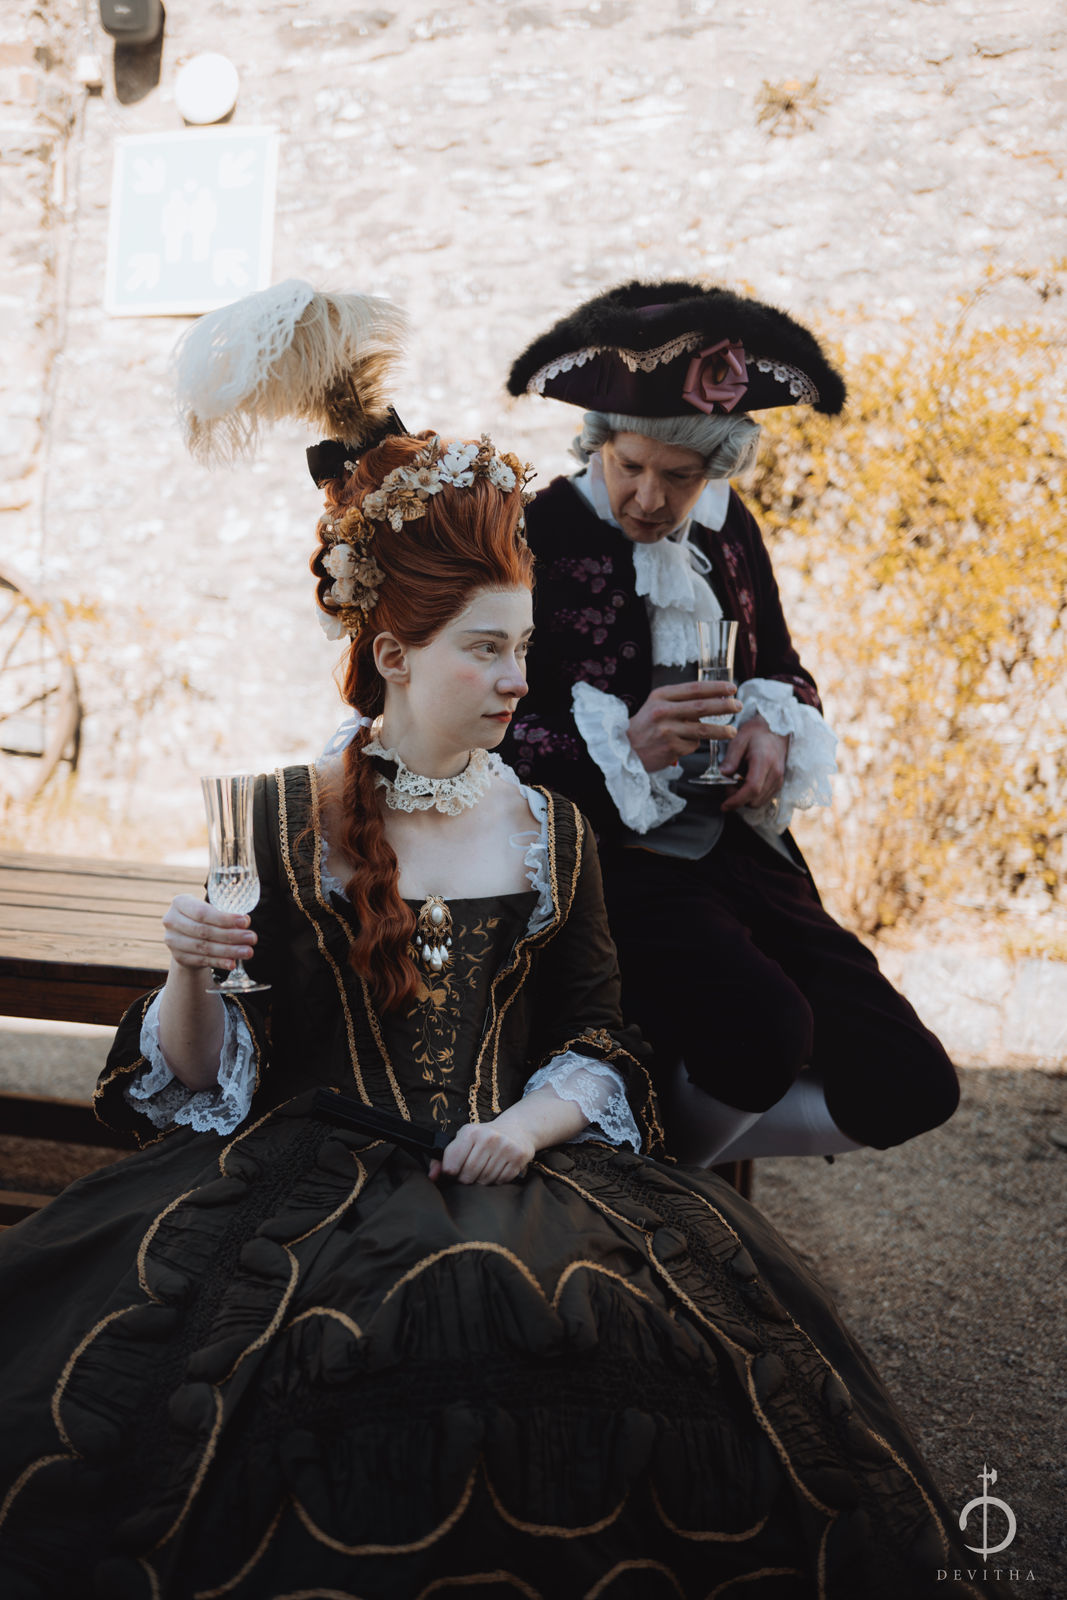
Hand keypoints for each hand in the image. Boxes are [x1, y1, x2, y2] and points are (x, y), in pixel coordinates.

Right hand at [163, 894, 256, 972]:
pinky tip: (233, 963)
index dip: (225, 919)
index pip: (202, 912)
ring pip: (204, 948)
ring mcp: (173, 941)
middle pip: (204, 931)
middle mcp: (171, 921)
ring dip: (229, 951)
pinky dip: (219, 962)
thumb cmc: (204, 918)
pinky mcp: (179, 957)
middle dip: (231, 936)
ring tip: (248, 951)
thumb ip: (226, 914)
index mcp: (179, 903)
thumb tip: (245, 921)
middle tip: (252, 938)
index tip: (245, 922)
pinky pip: (202, 960)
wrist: (186, 937)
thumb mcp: (211, 910)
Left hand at [429, 1117, 535, 1185]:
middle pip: (468, 1176)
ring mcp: (505, 1147)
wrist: (517, 1129)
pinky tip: (497, 1169)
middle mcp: (488, 1138)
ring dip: (481, 1181)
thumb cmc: (483, 1137)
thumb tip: (432, 1177)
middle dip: (466, 1180)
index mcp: (470, 1132)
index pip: (451, 1166)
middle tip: (469, 1174)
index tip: (454, 1172)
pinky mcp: (518, 1157)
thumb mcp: (463, 1140)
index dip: (450, 1174)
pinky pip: (500, 1181)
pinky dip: (496, 1181)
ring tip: (484, 1170)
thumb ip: (443, 1158)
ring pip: (484, 1181)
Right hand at [627, 681, 741, 773]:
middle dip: (724, 706)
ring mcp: (667, 731)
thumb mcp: (657, 704)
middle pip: (701, 707)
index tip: (731, 688)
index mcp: (661, 696)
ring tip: (732, 731)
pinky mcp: (671, 748)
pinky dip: (694, 744)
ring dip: (721, 730)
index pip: (694, 689)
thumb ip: (680, 700)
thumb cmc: (646, 725)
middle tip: (738, 706)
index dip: (716, 688)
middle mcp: (663, 712)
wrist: (625, 748)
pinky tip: (685, 744)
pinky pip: (692, 745)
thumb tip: (713, 699)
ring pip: (702, 730)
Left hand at [720, 715, 789, 811]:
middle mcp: (775, 773)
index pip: (752, 789)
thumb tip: (721, 775)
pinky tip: (745, 783)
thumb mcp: (739, 740)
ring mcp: (779, 779)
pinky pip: (764, 798)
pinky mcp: (779, 783)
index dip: (736, 800)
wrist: (776, 729)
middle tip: (727, 785)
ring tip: (736, 782)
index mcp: (764, 761)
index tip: (724, 805)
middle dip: (738, 799)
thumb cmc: (757, 733)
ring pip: (759, 802)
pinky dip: (752, 796)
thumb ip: (730, 759)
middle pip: (755, 800)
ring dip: (745, 799)